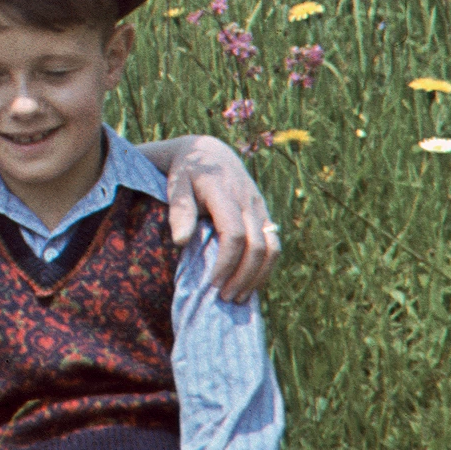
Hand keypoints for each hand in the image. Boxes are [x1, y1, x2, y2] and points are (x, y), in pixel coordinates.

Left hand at [165, 134, 278, 302]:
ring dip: (259, 276)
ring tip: (240, 297)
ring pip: (272, 248)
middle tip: (225, 298)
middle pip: (257, 246)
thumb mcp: (175, 184)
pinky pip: (274, 244)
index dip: (226, 262)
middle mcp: (248, 200)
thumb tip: (180, 241)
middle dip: (244, 276)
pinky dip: (266, 267)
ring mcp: (260, 208)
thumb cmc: (186, 171)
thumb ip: (179, 210)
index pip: (234, 234)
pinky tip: (251, 283)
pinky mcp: (265, 214)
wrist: (211, 151)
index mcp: (224, 193)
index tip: (212, 283)